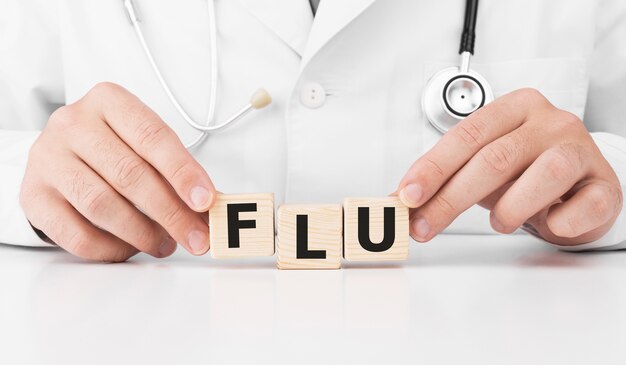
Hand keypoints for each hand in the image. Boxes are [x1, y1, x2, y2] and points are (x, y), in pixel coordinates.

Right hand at [20, 83, 216, 261]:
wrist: (59, 156)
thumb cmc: (113, 148)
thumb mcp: (144, 144)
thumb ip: (174, 169)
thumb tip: (208, 208)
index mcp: (109, 101)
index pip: (152, 136)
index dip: (183, 172)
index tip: (205, 200)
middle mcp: (73, 124)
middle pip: (130, 174)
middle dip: (171, 212)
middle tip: (196, 237)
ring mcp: (48, 159)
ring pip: (102, 205)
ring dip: (142, 233)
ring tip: (164, 243)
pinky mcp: (34, 196)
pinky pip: (77, 233)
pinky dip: (111, 248)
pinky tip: (130, 248)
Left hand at [397, 88, 622, 245]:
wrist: (580, 184)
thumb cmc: (526, 171)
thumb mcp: (484, 165)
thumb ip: (449, 175)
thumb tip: (405, 198)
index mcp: (515, 108)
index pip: (466, 136)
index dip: (433, 168)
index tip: (407, 195)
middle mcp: (549, 122)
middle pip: (495, 158)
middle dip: (451, 199)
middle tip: (425, 226)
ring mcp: (581, 149)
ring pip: (545, 174)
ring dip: (511, 209)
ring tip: (499, 223)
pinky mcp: (604, 182)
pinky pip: (587, 203)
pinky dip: (562, 220)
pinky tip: (550, 224)